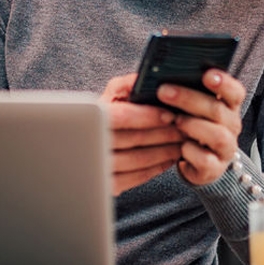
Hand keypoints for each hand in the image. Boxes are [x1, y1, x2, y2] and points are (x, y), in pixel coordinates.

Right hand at [99, 74, 183, 195]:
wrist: (79, 150)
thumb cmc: (99, 117)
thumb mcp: (108, 96)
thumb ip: (126, 85)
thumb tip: (146, 78)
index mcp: (89, 118)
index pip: (122, 116)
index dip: (148, 116)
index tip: (170, 114)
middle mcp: (89, 143)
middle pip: (134, 139)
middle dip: (165, 133)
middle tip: (185, 128)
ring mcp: (97, 167)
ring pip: (138, 160)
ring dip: (165, 151)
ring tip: (181, 143)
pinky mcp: (106, 185)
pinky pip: (135, 178)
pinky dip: (155, 168)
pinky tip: (168, 159)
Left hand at [154, 69, 244, 185]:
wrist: (194, 162)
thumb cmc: (190, 126)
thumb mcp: (190, 108)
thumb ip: (185, 91)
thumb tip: (160, 77)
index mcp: (227, 107)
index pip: (235, 92)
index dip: (223, 83)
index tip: (206, 75)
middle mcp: (231, 126)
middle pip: (218, 110)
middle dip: (189, 99)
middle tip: (164, 91)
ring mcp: (225, 149)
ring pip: (217, 135)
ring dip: (193, 126)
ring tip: (174, 121)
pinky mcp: (214, 168)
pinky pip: (206, 160)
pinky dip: (190, 152)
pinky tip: (179, 147)